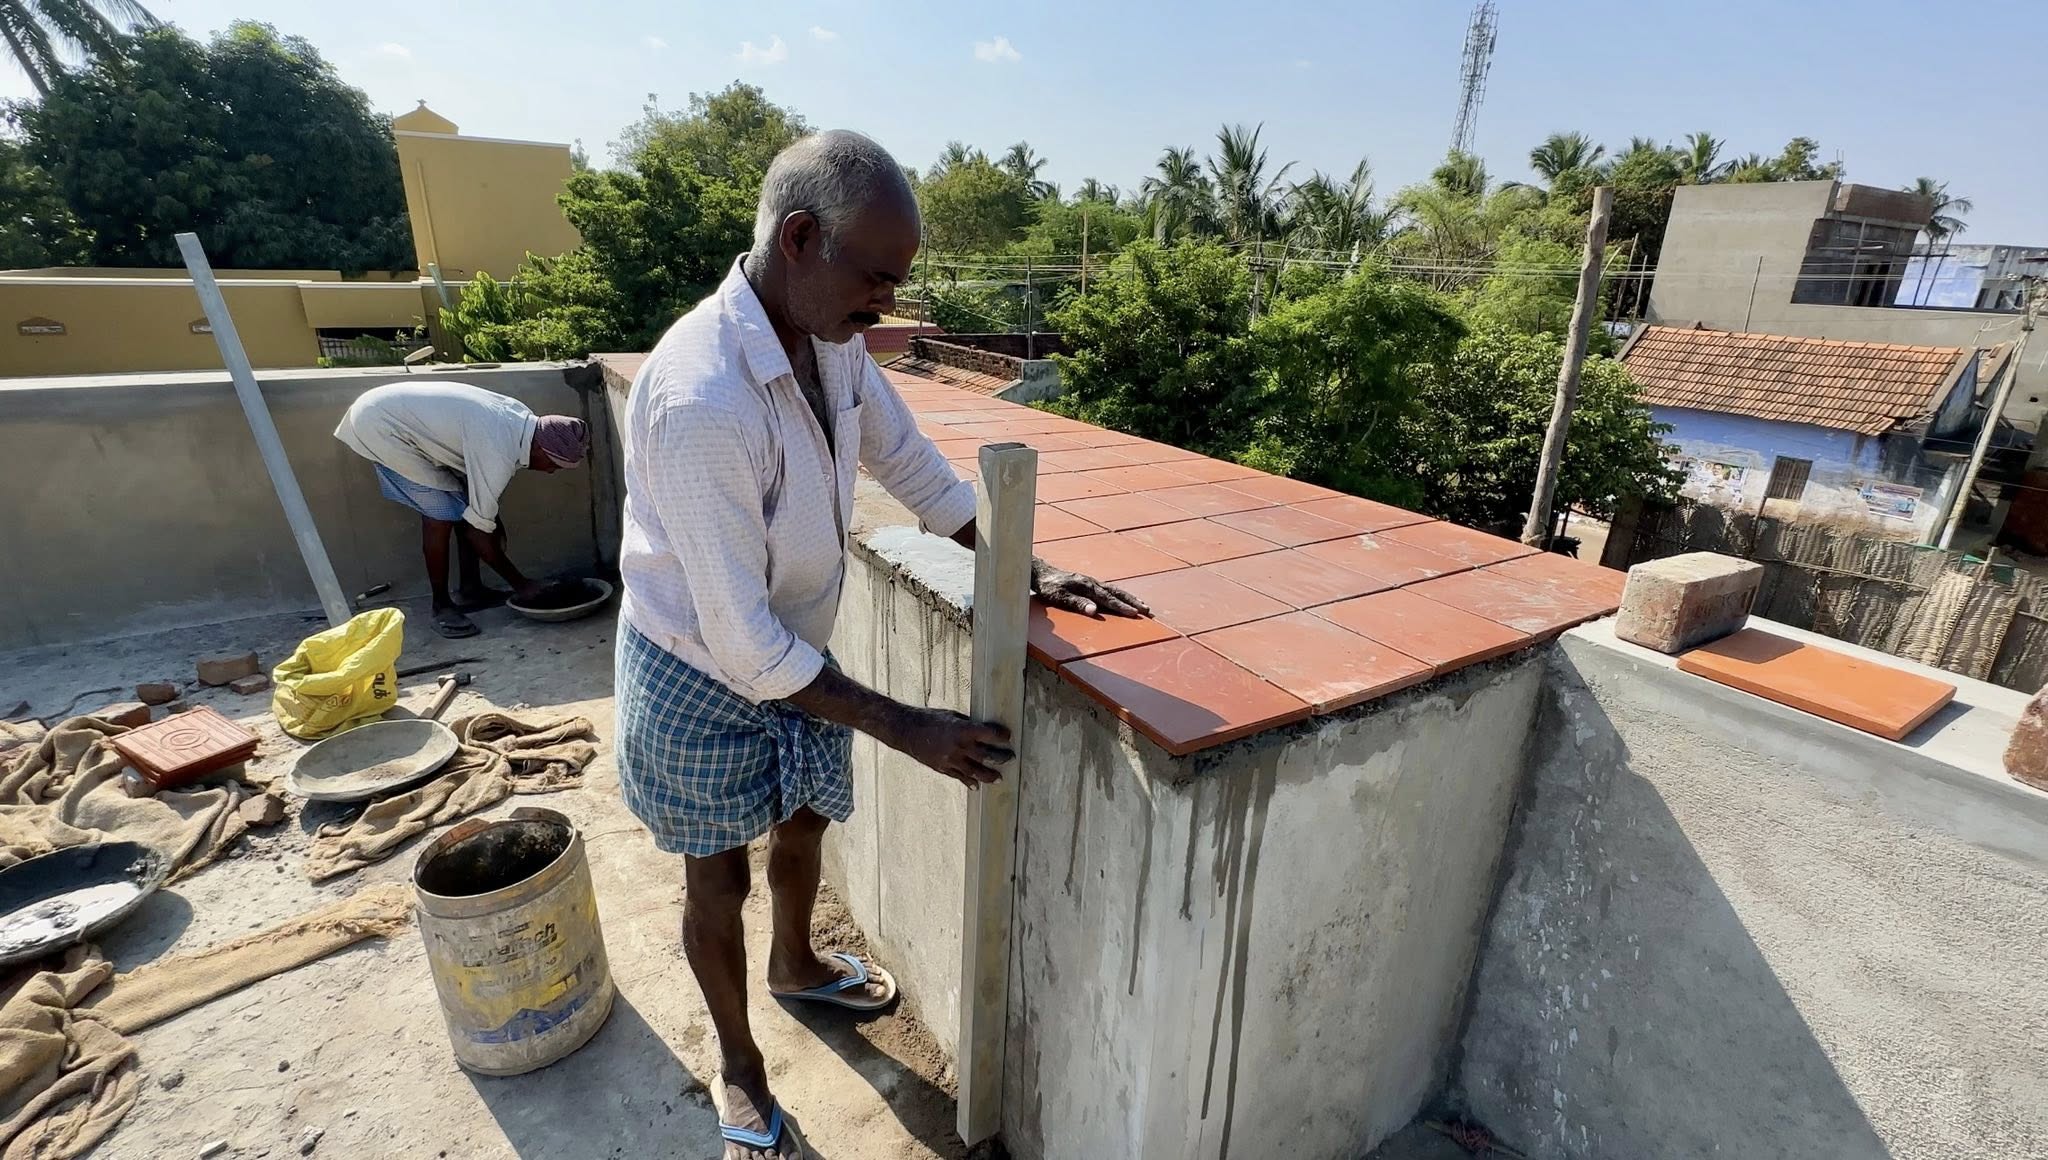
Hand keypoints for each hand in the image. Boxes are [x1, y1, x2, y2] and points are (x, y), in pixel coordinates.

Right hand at [881, 706, 1012, 787]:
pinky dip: (970, 782)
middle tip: (1011, 757)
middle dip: (1002, 757)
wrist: (907, 730)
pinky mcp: (944, 768)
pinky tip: (977, 786)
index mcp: (963, 729)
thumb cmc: (930, 718)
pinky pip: (960, 777)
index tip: (1008, 736)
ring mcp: (951, 760)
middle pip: (987, 755)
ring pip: (976, 771)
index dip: (1002, 735)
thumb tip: (984, 731)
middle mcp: (959, 746)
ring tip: (999, 778)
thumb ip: (968, 725)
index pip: (990, 734)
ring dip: (990, 775)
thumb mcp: (952, 716)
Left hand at [1030, 562, 1150, 618]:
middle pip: (1116, 592)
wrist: (1040, 572)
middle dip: (1132, 601)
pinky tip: (1124, 598)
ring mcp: (1091, 582)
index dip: (1121, 607)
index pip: (1108, 598)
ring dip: (1129, 598)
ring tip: (1142, 605)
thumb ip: (1077, 604)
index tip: (1134, 614)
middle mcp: (1092, 582)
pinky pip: (1109, 589)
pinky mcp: (1088, 583)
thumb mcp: (1059, 597)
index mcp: (1087, 586)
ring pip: (1115, 589)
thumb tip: (1094, 611)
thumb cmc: (1048, 587)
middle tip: (1147, 610)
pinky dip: (1120, 594)